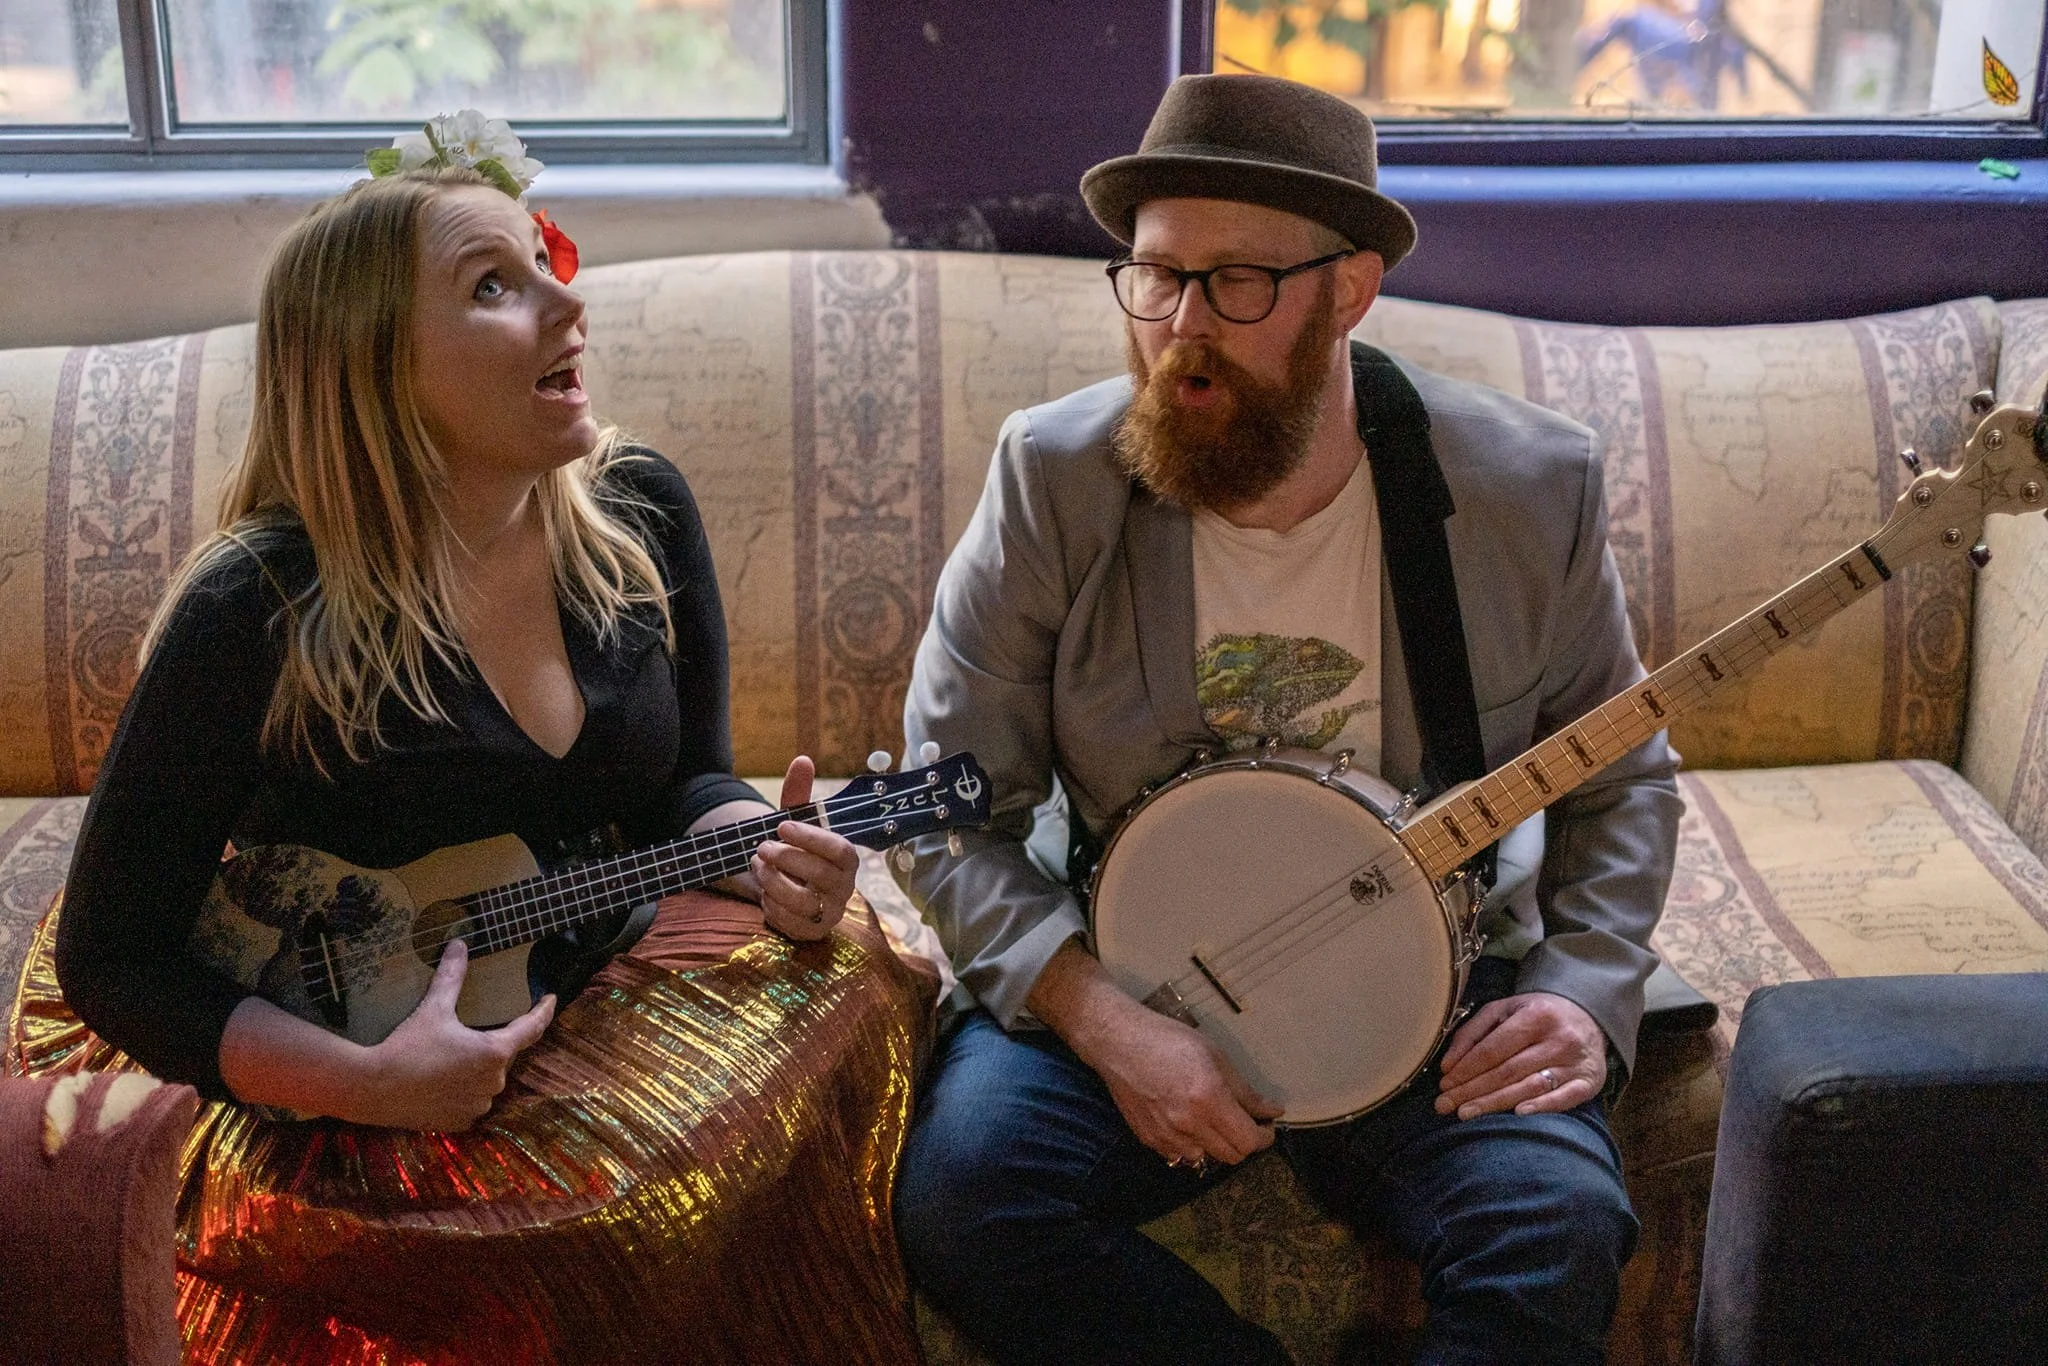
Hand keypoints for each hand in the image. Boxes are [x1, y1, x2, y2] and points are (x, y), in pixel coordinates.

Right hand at [352, 937, 554, 1130]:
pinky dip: (465, 1089)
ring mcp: (478, 1106)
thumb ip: (452, 976)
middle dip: (495, 1040)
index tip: (551, 999)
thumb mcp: (433, 1008)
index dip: (543, 1011)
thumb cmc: (406, 1046)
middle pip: (505, 1054)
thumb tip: (459, 944)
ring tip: (454, 1055)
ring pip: (488, 1079)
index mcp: (495, 1052)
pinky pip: (472, 1101)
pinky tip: (446, 1080)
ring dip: (479, 1067)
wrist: (372, 1089)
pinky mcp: (460, 1122)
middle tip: (476, 1028)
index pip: (532, 1028)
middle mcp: (494, 1082)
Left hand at [752, 754, 858, 941]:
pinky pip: (789, 923)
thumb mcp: (794, 822)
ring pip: (803, 901)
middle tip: (761, 846)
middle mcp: (844, 887)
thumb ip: (798, 794)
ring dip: (773, 882)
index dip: (810, 837)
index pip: (840, 849)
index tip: (782, 824)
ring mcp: (829, 912)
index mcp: (847, 859)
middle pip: (821, 875)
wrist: (787, 885)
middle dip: (786, 859)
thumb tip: (802, 759)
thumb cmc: (795, 850)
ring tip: (758, 867)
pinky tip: (765, 893)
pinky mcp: (810, 932)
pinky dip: (770, 906)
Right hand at [1087, 998, 1282, 1168]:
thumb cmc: (1169, 1040)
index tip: (1266, 1126)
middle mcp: (1188, 1124)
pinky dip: (1191, 1144)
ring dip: (1216, 1144)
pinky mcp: (1148, 1139)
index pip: (1248, 1140)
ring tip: (1213, 1121)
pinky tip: (1188, 1122)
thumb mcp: (1215, 1056)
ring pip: (1206, 1158)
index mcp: (1208, 1099)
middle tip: (1245, 1123)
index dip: (1263, 1136)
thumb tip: (1271, 1111)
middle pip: (1231, 1156)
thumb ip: (1245, 1091)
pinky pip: (1180, 1155)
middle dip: (1244, 1142)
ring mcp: (1166, 1135)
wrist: (1119, 1042)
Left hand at [1435, 991, 1606, 1120]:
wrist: (1588, 1014)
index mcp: (1535, 1016)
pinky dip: (1541, 1107)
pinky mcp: (1589, 1081)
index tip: (1444, 1084)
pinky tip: (1517, 1114)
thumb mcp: (1504, 1010)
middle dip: (1472, 1090)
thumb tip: (1448, 1065)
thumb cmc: (1537, 1014)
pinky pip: (1564, 1098)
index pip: (1493, 1049)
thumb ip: (1473, 1032)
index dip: (1466, 1069)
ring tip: (1466, 1113)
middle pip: (1507, 1071)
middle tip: (1445, 1105)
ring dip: (1495, 1103)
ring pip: (1529, 1086)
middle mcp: (1558, 1039)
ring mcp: (1576, 1062)